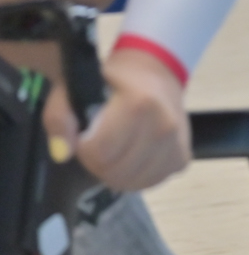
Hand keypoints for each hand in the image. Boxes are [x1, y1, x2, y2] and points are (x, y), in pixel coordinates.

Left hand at [59, 48, 190, 191]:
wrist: (156, 72)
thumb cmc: (113, 81)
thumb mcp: (76, 89)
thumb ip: (60, 118)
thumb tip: (63, 154)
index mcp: (140, 104)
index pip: (100, 152)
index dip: (84, 149)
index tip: (86, 136)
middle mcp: (165, 126)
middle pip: (117, 172)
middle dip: (98, 164)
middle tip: (100, 144)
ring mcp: (177, 144)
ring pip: (134, 182)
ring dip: (116, 173)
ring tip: (116, 150)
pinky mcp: (183, 158)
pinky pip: (151, 182)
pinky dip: (137, 177)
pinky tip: (134, 158)